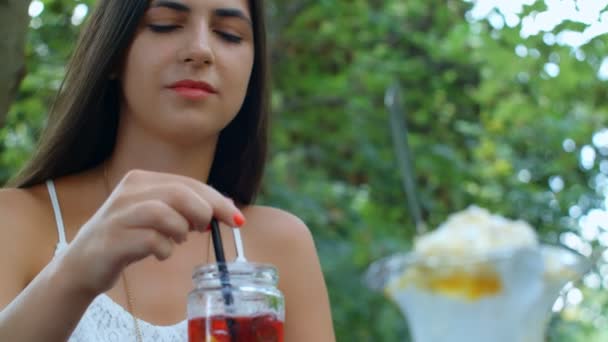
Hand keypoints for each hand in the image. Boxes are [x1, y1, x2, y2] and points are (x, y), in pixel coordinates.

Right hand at [59, 169, 243, 295]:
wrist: (84, 265)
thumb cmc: (128, 238)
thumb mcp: (158, 218)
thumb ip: (185, 210)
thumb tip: (225, 211)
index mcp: (141, 180)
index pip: (188, 183)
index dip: (217, 200)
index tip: (237, 219)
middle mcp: (128, 191)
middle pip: (178, 193)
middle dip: (203, 212)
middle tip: (205, 229)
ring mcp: (118, 214)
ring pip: (163, 212)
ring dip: (180, 230)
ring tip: (177, 240)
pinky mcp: (112, 239)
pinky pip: (150, 240)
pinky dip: (164, 248)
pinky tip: (159, 253)